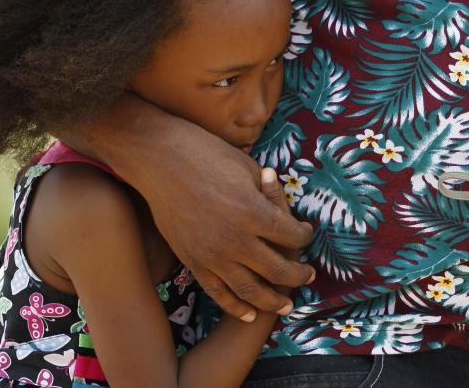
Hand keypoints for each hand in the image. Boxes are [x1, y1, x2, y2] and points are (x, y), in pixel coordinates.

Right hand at [80, 99, 315, 322]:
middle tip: (308, 276)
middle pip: (278, 270)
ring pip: (251, 290)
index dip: (304, 236)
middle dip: (298, 275)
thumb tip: (286, 214)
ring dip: (274, 301)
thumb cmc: (208, 155)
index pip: (292, 236)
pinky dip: (237, 307)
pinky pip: (219, 293)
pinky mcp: (193, 261)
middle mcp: (236, 239)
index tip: (306, 233)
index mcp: (254, 212)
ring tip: (287, 305)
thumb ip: (270, 196)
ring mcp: (213, 254)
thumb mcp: (249, 169)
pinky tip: (251, 313)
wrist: (161, 160)